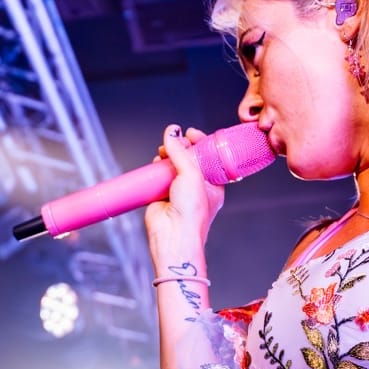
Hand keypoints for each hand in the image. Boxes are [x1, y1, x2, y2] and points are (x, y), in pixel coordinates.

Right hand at [145, 124, 225, 250]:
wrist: (173, 235)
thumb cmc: (192, 214)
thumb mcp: (192, 175)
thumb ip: (181, 152)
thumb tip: (172, 132)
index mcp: (213, 184)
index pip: (209, 156)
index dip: (200, 142)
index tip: (190, 133)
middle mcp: (196, 187)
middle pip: (188, 158)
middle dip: (181, 147)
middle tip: (176, 143)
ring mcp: (178, 191)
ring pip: (172, 165)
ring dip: (167, 156)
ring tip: (163, 154)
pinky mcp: (161, 195)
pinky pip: (158, 176)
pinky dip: (156, 168)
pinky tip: (156, 163)